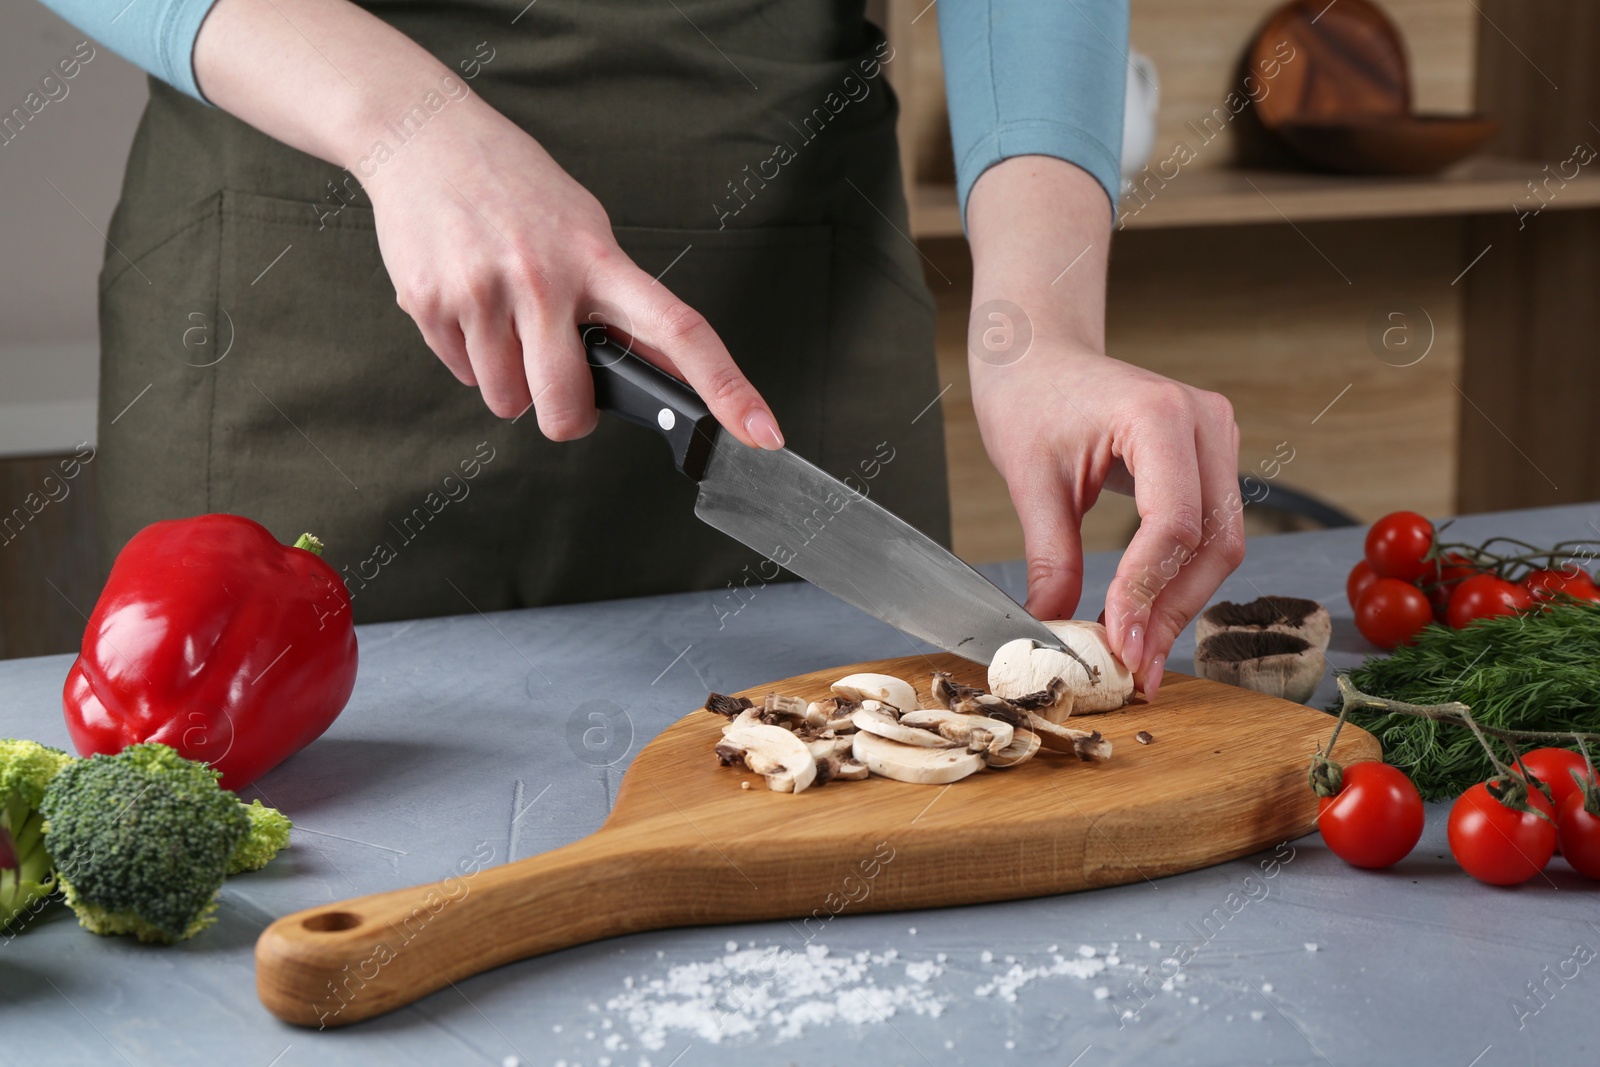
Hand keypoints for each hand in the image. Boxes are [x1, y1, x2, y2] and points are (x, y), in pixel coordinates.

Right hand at [194, 0, 782, 447]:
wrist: (423, 134)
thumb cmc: (513, 186)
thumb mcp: (584, 230)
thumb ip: (616, 300)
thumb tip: (657, 369)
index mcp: (599, 259)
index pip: (680, 331)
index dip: (726, 389)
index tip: (762, 432)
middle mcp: (544, 277)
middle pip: (567, 406)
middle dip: (565, 418)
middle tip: (561, 391)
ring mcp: (484, 291)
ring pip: (507, 400)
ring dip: (510, 382)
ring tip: (504, 320)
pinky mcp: (431, 302)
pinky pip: (461, 375)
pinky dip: (468, 357)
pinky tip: (469, 305)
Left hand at [971, 349, 1243, 696]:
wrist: (1039, 354)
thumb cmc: (1030, 397)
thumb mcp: (1030, 480)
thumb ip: (1051, 556)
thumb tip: (1053, 628)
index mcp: (1160, 415)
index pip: (1173, 523)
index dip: (1148, 592)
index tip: (1121, 645)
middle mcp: (1205, 422)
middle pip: (1212, 542)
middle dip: (1171, 611)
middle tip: (1136, 668)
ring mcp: (1217, 438)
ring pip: (1220, 545)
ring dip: (1179, 603)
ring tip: (1138, 652)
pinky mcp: (1210, 458)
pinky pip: (1208, 530)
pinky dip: (1178, 577)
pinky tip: (1146, 615)